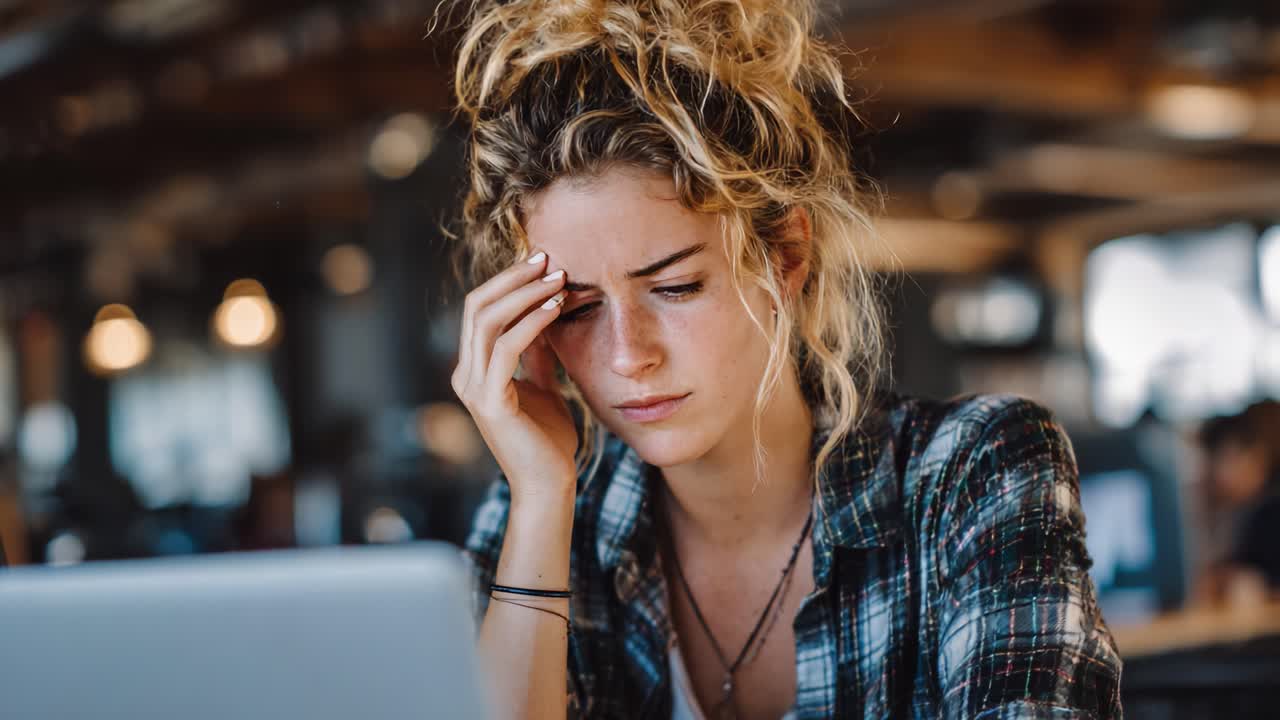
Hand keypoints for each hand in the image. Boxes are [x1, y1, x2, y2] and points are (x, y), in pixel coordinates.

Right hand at [451, 250, 578, 498]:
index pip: (481, 310)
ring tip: (558, 278)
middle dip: (514, 278)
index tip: (544, 261)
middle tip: (549, 258)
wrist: (549, 485)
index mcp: (474, 371)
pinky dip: (531, 322)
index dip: (508, 281)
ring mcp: (474, 389)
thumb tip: (544, 316)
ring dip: (525, 294)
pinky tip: (556, 308)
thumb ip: (536, 355)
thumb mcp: (542, 386)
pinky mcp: (490, 402)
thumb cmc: (547, 440)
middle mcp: (466, 376)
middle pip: (478, 306)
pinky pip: (506, 348)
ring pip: (488, 321)